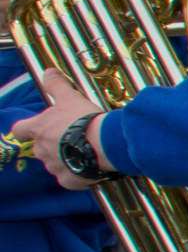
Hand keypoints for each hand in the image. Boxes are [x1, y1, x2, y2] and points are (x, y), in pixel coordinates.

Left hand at [7, 70, 104, 189]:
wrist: (103, 142)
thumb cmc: (84, 119)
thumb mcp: (70, 97)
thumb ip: (56, 85)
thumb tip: (47, 71)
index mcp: (38, 129)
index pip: (20, 130)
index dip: (25, 130)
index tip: (30, 130)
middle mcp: (41, 149)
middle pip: (40, 148)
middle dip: (53, 145)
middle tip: (71, 139)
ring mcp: (54, 166)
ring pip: (55, 164)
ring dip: (66, 159)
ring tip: (85, 152)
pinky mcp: (68, 180)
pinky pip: (69, 179)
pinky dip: (77, 175)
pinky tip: (88, 168)